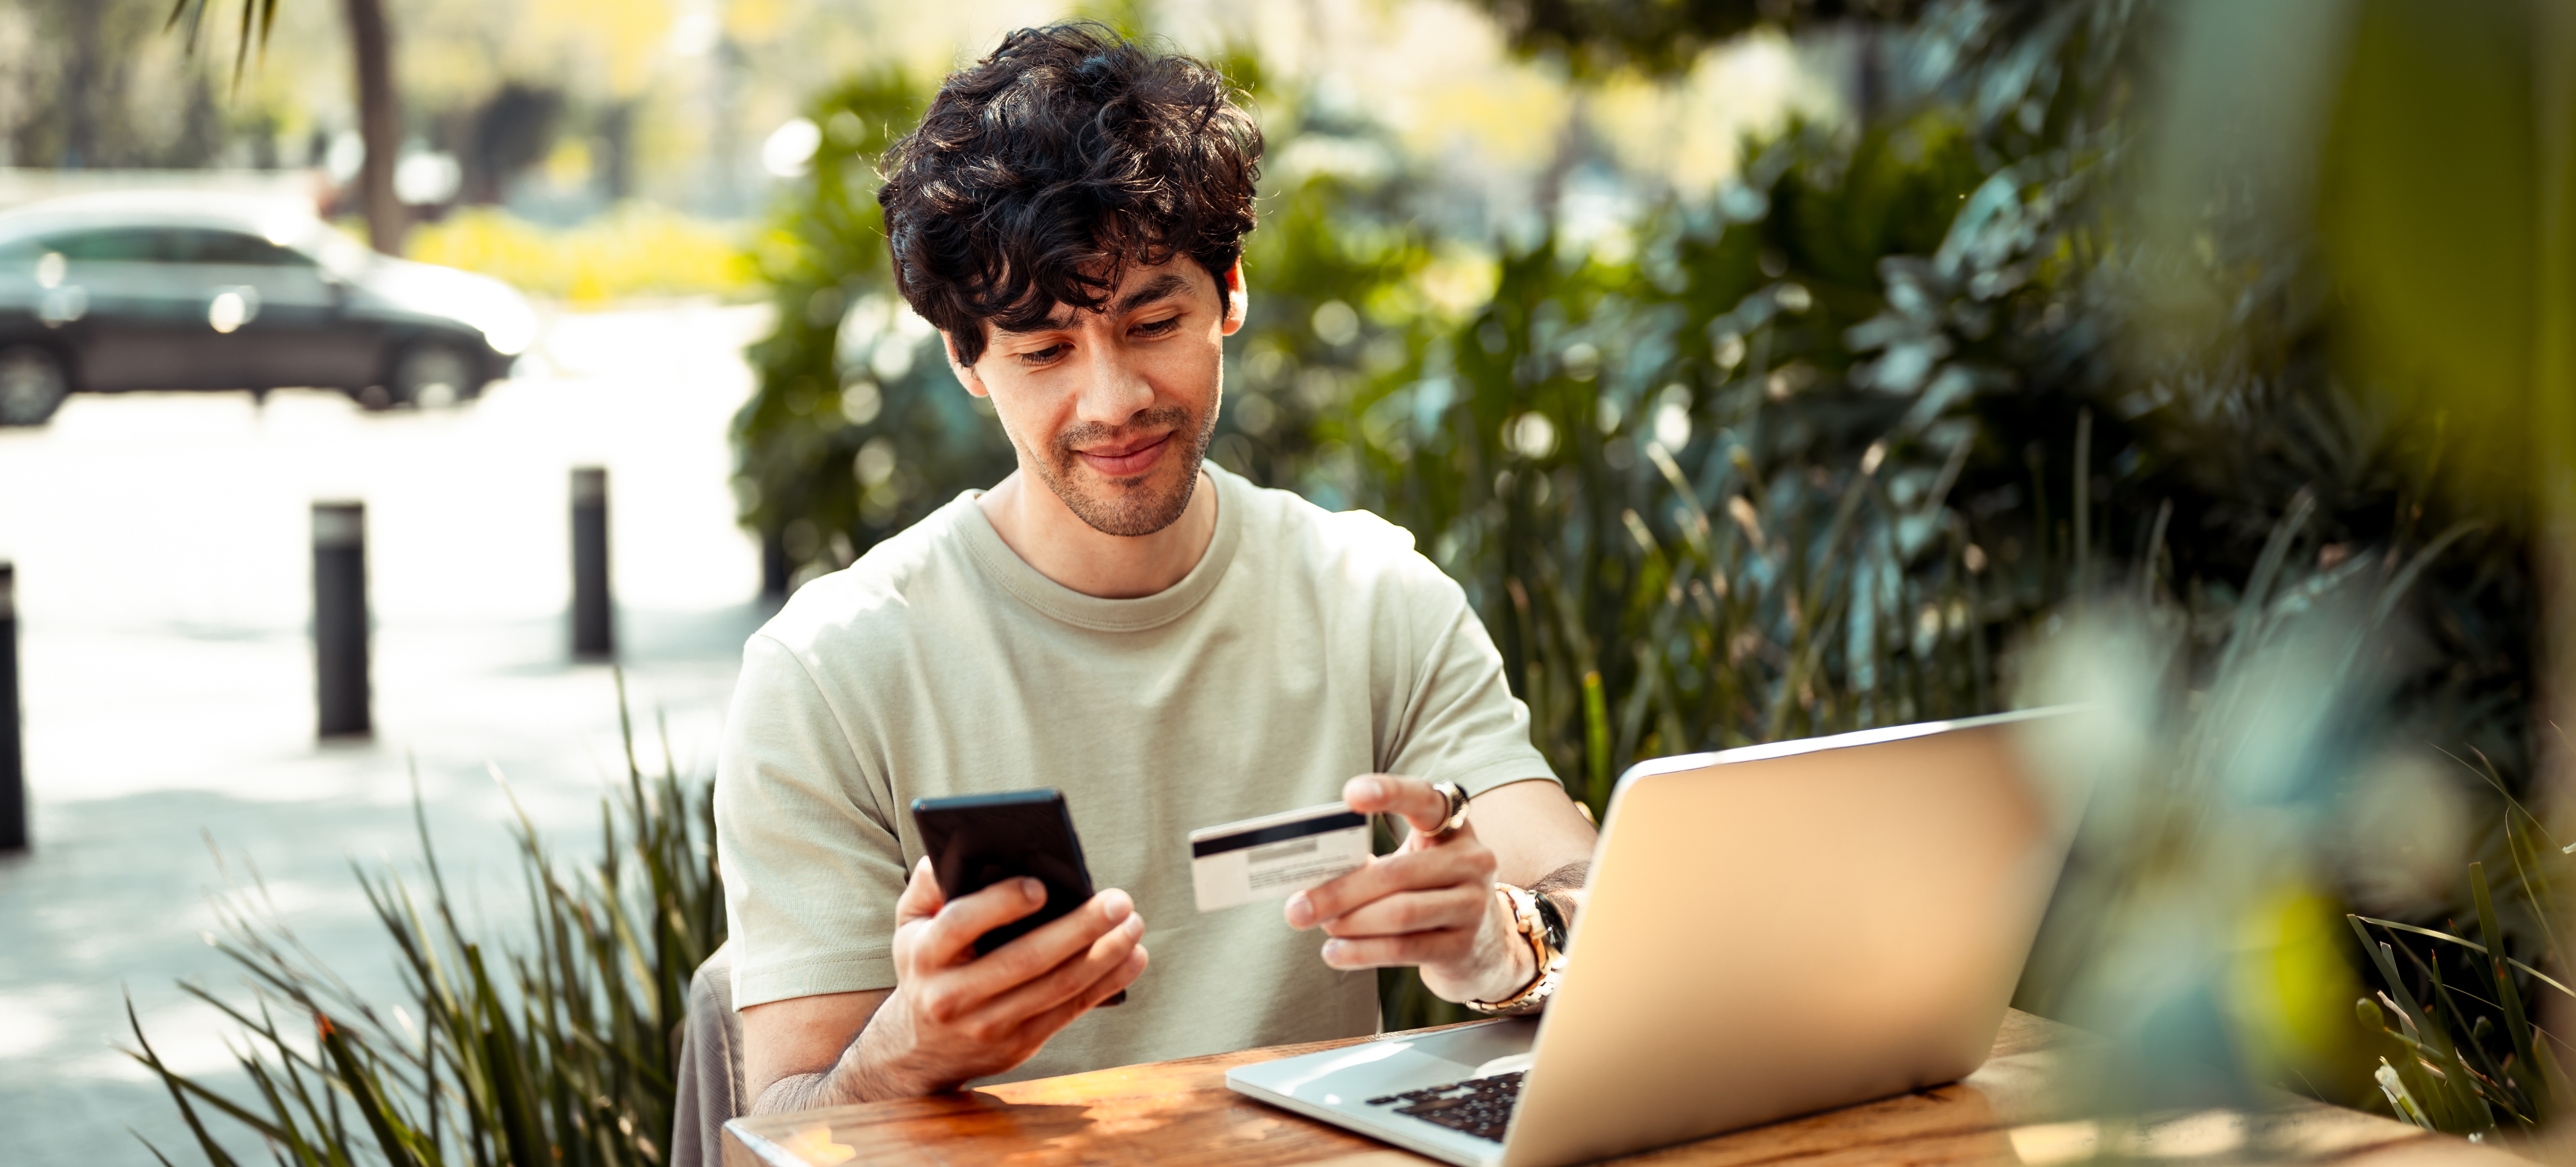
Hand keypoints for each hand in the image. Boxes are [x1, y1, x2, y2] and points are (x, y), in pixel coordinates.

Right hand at [847, 858, 1146, 1095]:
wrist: (921, 1050)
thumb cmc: (925, 967)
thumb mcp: (909, 927)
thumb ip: (926, 887)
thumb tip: (954, 850)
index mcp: (925, 955)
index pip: (961, 924)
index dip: (1002, 904)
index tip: (1042, 885)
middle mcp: (953, 995)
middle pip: (1025, 960)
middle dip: (1078, 929)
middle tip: (1118, 901)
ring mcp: (988, 1025)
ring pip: (1056, 988)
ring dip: (1104, 957)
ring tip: (1133, 925)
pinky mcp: (1019, 1045)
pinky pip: (1070, 1011)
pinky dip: (1106, 984)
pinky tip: (1132, 958)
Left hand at [1283, 775, 1534, 1004]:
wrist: (1484, 948)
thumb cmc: (1429, 893)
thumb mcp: (1411, 865)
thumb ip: (1371, 863)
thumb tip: (1309, 880)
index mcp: (1454, 827)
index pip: (1425, 800)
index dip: (1390, 793)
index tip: (1350, 794)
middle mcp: (1473, 860)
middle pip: (1397, 872)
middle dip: (1340, 891)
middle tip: (1297, 907)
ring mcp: (1473, 904)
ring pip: (1400, 912)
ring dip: (1349, 922)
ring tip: (1318, 926)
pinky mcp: (1463, 947)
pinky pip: (1404, 948)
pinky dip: (1362, 952)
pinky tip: (1334, 954)